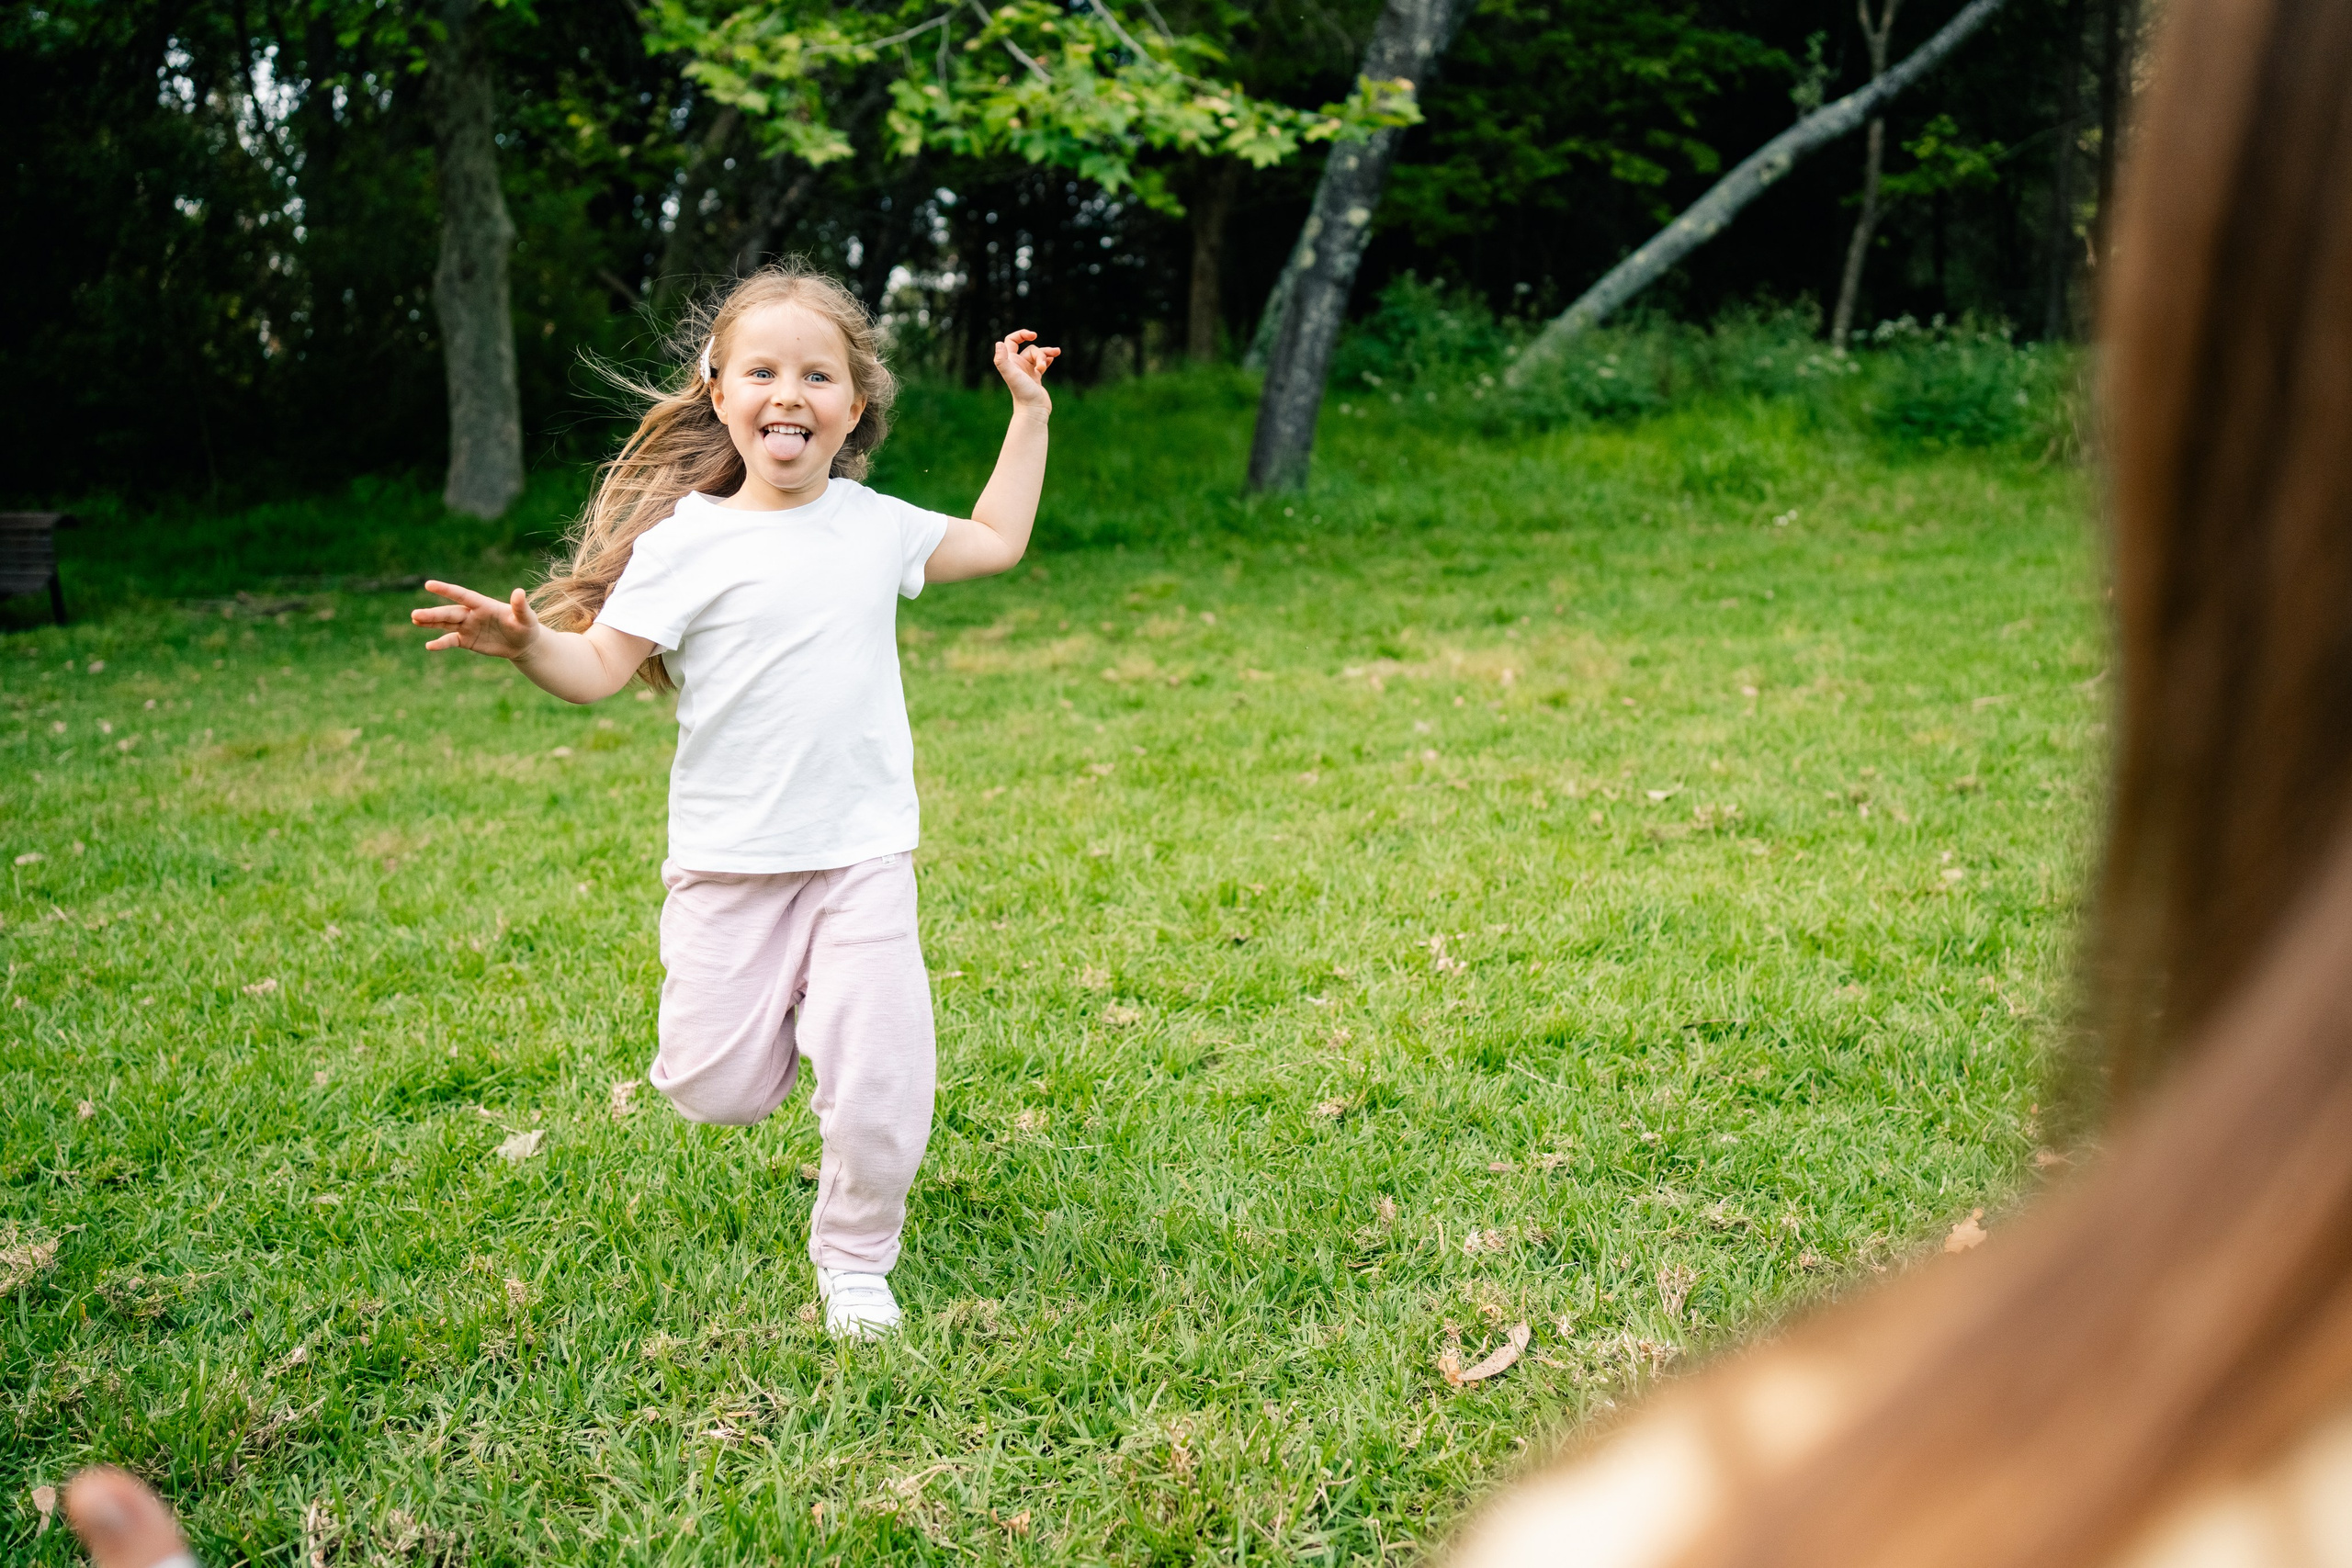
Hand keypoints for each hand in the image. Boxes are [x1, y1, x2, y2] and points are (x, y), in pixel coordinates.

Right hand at [411, 581, 543, 660]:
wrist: (523, 644)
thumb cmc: (526, 626)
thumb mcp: (526, 618)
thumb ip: (520, 606)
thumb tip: (519, 592)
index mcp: (483, 605)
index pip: (462, 595)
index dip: (446, 590)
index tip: (428, 585)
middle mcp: (472, 614)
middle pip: (450, 613)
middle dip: (433, 614)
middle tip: (415, 614)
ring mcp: (468, 627)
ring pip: (445, 623)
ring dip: (430, 622)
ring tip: (415, 620)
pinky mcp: (467, 640)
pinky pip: (451, 641)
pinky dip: (440, 643)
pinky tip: (429, 646)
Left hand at [993, 329, 1059, 412]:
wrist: (1033, 411)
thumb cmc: (1023, 393)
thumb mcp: (1011, 375)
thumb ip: (1002, 360)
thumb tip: (999, 343)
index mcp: (1010, 362)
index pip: (1012, 340)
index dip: (1022, 334)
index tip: (1034, 335)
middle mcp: (1017, 365)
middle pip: (1030, 349)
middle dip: (1040, 354)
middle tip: (1040, 368)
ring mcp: (1027, 372)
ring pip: (1038, 356)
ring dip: (1047, 354)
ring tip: (1057, 353)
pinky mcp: (1036, 378)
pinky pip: (1042, 364)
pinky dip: (1047, 360)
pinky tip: (1052, 359)